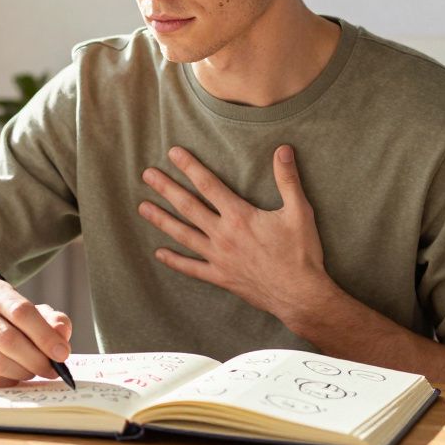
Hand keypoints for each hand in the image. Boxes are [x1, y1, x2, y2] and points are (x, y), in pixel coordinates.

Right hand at [0, 278, 72, 386]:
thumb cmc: (5, 321)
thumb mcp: (31, 313)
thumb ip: (52, 321)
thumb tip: (62, 333)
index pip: (21, 311)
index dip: (45, 335)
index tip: (62, 354)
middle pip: (9, 339)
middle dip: (36, 359)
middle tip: (52, 371)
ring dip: (23, 372)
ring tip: (34, 373)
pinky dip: (7, 382)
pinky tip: (14, 377)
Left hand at [138, 145, 330, 322]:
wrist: (299, 295)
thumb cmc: (301, 253)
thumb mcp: (299, 212)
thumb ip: (288, 180)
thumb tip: (284, 149)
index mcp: (240, 216)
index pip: (208, 185)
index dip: (190, 167)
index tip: (173, 153)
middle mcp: (223, 235)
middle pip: (188, 206)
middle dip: (166, 188)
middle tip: (147, 174)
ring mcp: (218, 257)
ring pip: (183, 234)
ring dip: (162, 220)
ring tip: (142, 207)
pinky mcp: (220, 277)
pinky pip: (192, 268)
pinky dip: (174, 261)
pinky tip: (159, 253)